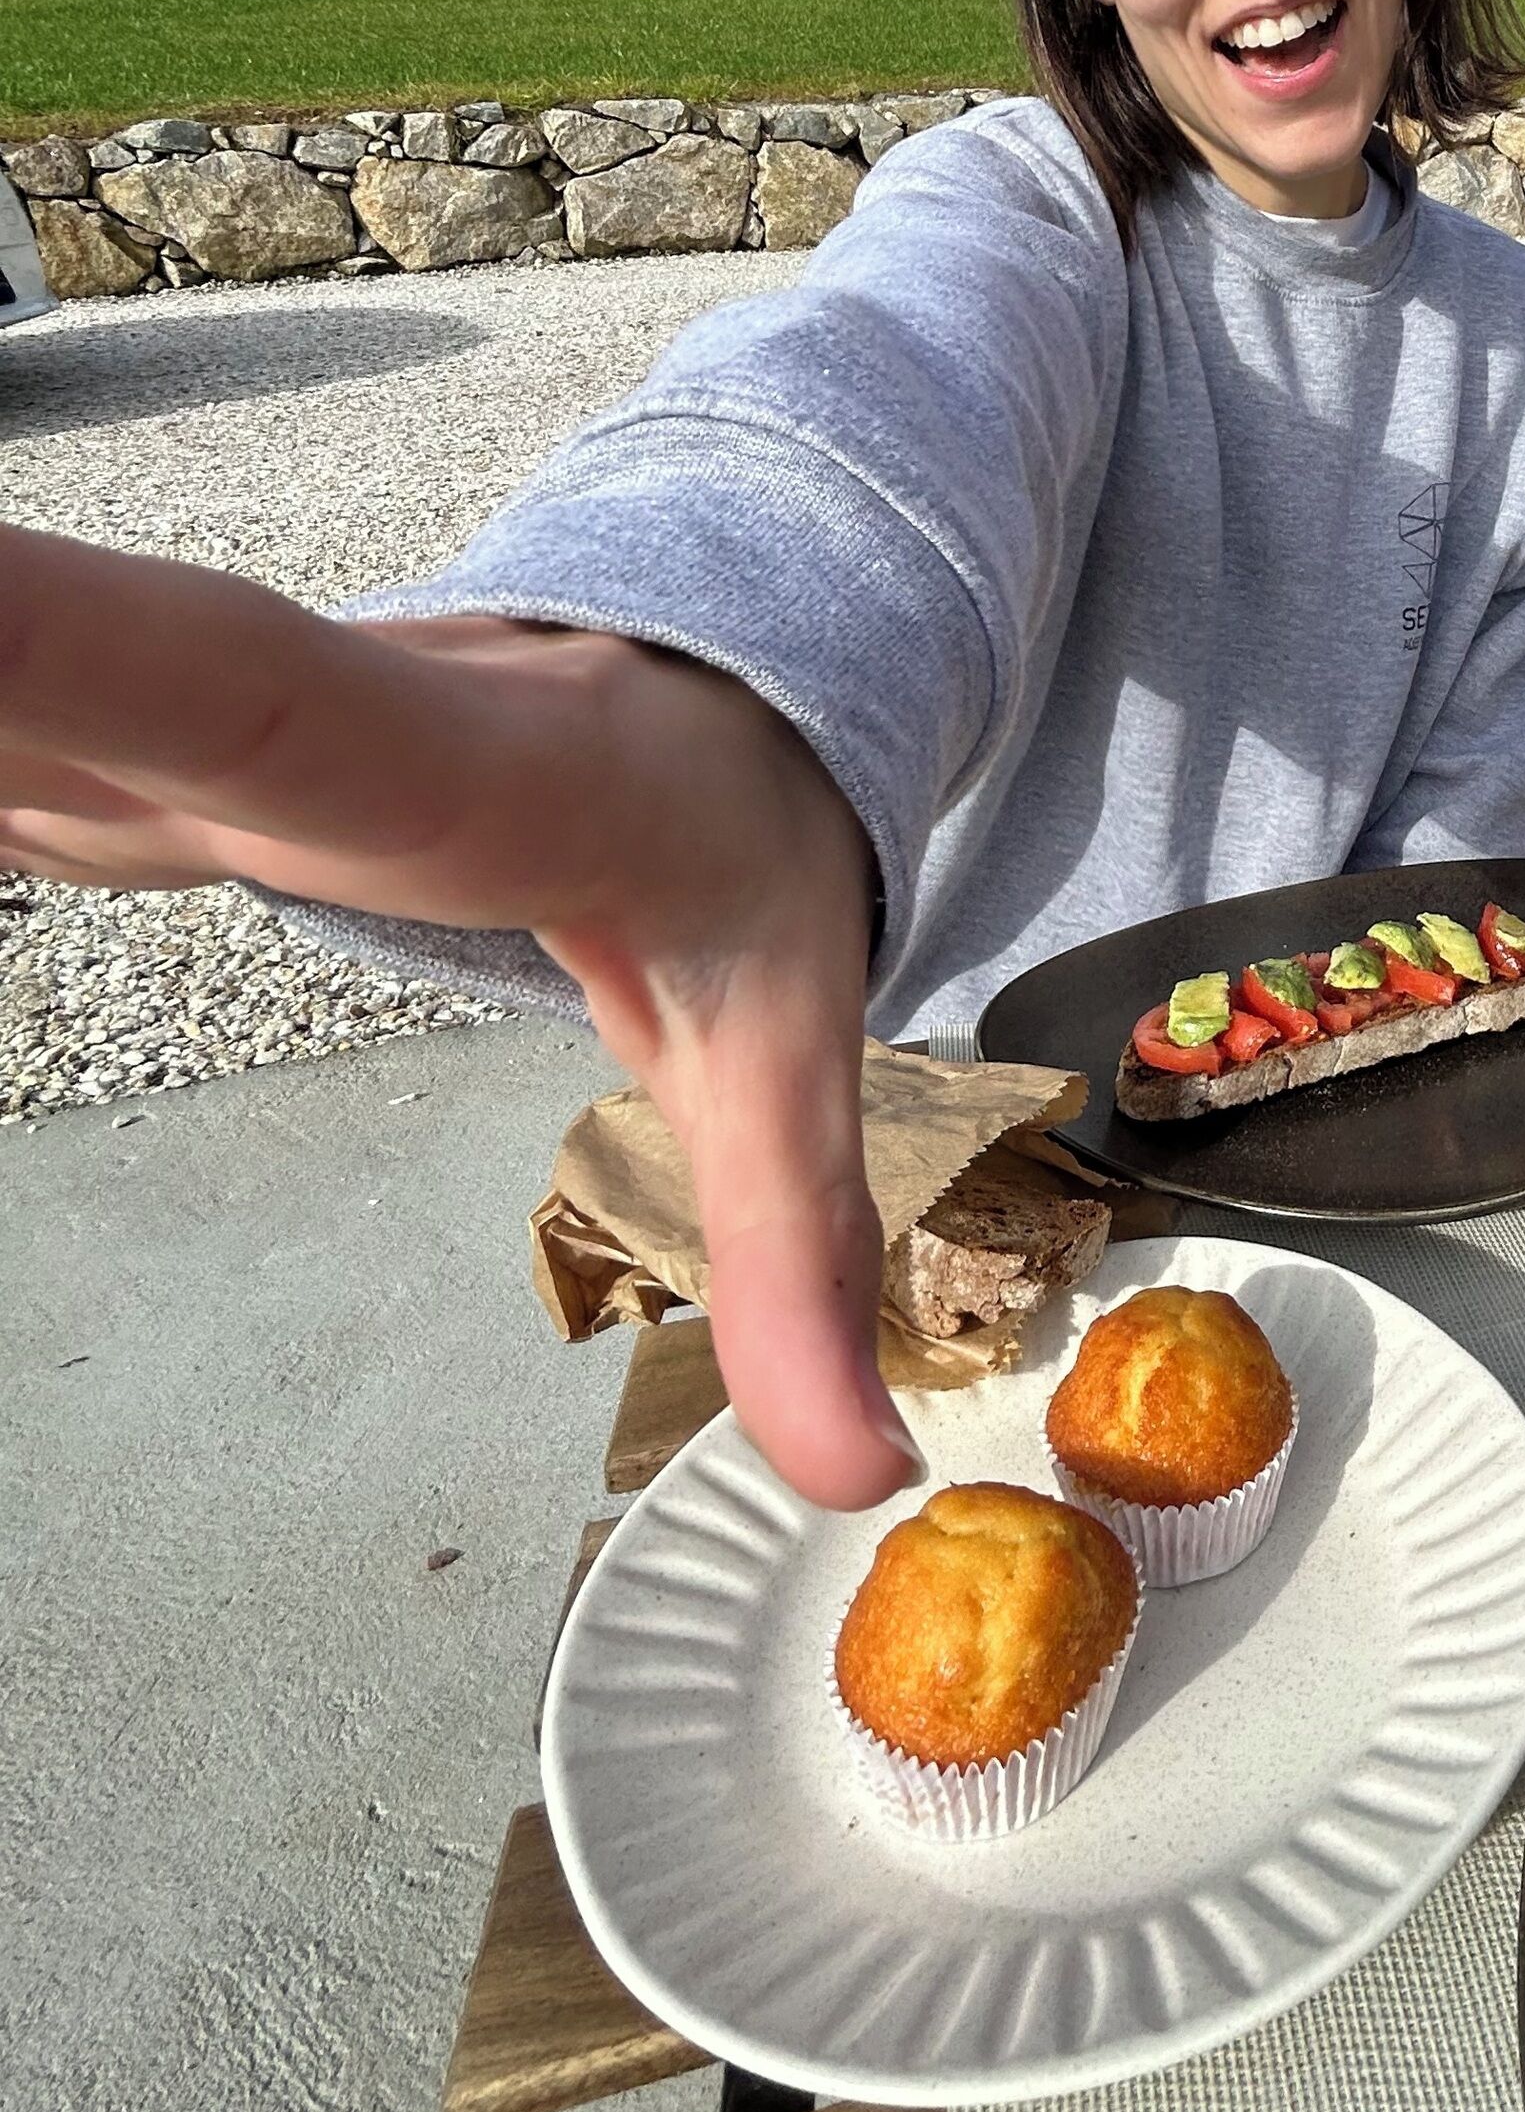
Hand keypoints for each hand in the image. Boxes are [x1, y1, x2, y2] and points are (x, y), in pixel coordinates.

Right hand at [0, 522, 920, 1510]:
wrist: (715, 675)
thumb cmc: (743, 837)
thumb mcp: (799, 1034)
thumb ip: (803, 1251)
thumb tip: (855, 1472)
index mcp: (452, 764)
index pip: (236, 688)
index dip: (48, 640)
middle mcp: (288, 722)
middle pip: (40, 682)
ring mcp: (185, 740)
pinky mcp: (132, 766)